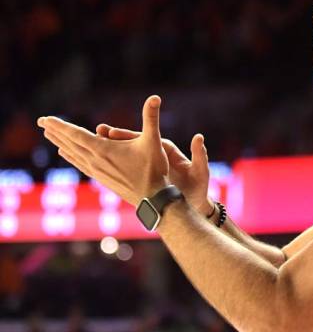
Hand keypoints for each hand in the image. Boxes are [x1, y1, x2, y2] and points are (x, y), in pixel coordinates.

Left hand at [37, 95, 168, 205]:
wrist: (152, 198)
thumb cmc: (154, 169)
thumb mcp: (154, 140)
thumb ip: (152, 118)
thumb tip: (155, 97)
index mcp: (104, 150)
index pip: (76, 134)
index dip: (60, 125)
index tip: (46, 118)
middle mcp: (96, 160)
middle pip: (70, 143)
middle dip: (55, 131)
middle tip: (41, 121)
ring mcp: (97, 170)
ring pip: (73, 154)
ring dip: (60, 143)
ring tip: (49, 135)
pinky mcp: (101, 178)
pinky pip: (80, 163)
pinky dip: (70, 156)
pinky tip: (66, 153)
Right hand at [95, 124, 211, 215]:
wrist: (194, 200)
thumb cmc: (198, 186)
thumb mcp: (200, 171)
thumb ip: (199, 155)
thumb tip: (199, 137)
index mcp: (168, 150)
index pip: (147, 139)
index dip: (130, 135)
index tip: (113, 132)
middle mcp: (157, 154)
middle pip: (134, 143)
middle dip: (116, 138)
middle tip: (99, 131)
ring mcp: (149, 163)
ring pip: (127, 154)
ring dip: (111, 149)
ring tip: (92, 143)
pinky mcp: (144, 174)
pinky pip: (126, 166)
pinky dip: (114, 163)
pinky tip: (97, 162)